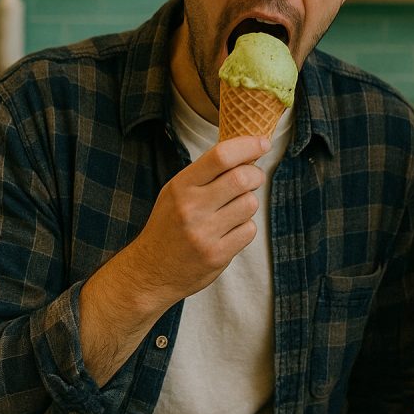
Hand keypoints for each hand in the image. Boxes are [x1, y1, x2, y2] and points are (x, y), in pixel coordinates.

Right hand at [123, 134, 270, 310]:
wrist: (150, 271)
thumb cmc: (170, 224)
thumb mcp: (177, 192)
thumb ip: (207, 173)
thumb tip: (247, 150)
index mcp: (181, 186)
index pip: (220, 156)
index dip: (248, 145)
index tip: (263, 143)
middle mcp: (191, 207)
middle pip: (242, 178)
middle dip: (255, 174)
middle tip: (253, 178)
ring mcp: (204, 232)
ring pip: (250, 204)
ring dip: (248, 204)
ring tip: (233, 210)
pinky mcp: (217, 254)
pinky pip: (249, 229)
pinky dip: (245, 228)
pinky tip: (229, 232)